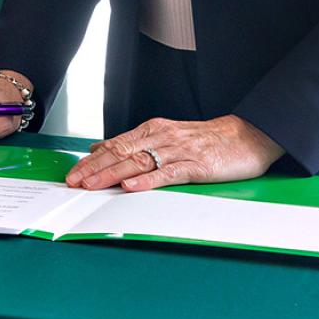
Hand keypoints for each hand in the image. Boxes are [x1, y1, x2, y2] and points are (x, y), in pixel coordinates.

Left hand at [63, 114, 282, 191]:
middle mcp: (161, 138)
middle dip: (94, 169)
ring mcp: (178, 151)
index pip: (115, 145)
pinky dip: (147, 181)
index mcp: (152, 131)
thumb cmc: (205, 139)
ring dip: (112, 175)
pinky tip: (131, 187)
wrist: (246, 136)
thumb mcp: (165, 136)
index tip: (72, 172)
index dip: (91, 160)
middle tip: (73, 181)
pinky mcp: (196, 166)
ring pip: (139, 163)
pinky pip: (167, 174)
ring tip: (92, 185)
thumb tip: (100, 148)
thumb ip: (134, 143)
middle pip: (121, 154)